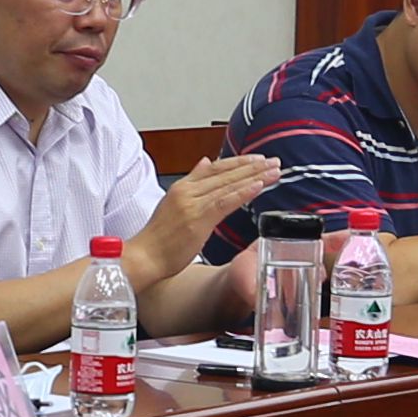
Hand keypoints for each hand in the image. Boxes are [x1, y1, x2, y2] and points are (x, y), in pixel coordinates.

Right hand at [132, 151, 283, 274]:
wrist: (143, 257)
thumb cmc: (157, 239)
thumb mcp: (173, 203)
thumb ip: (191, 182)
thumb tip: (205, 162)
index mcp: (182, 187)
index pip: (215, 168)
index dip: (238, 162)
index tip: (258, 159)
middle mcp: (187, 191)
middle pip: (225, 173)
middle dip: (252, 166)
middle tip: (274, 161)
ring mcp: (192, 204)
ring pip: (229, 185)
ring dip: (254, 176)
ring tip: (274, 171)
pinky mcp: (198, 219)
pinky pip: (225, 202)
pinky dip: (243, 192)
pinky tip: (258, 186)